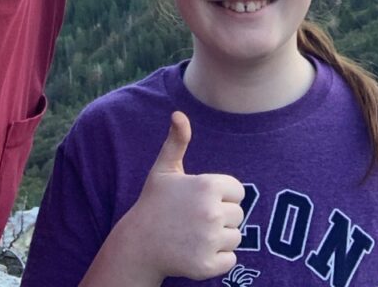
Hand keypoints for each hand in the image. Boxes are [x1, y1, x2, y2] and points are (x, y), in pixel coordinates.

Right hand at [120, 111, 245, 281]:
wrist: (138, 244)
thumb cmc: (154, 203)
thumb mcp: (164, 169)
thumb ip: (177, 141)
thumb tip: (178, 113)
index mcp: (208, 185)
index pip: (238, 191)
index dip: (222, 195)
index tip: (201, 199)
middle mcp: (212, 212)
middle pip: (239, 215)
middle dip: (221, 217)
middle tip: (195, 219)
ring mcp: (210, 240)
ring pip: (236, 237)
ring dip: (220, 238)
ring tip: (195, 235)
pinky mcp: (208, 265)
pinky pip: (231, 259)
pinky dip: (218, 259)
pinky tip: (197, 251)